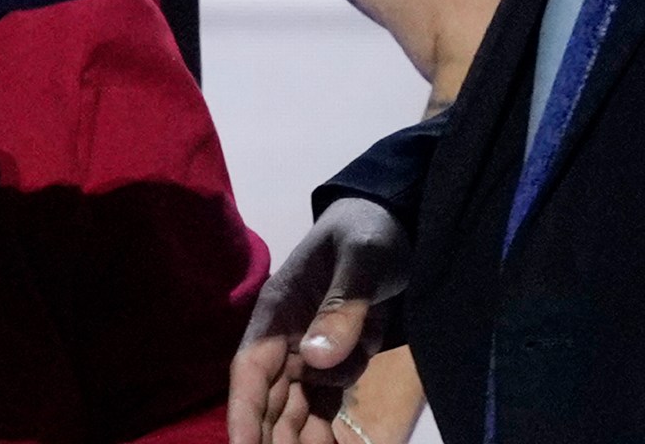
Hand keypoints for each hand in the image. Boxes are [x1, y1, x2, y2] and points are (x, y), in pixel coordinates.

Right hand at [229, 198, 410, 443]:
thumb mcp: (363, 260)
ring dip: (302, 441)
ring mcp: (310, 355)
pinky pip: (324, 407)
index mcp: (277, 311)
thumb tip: (317, 359)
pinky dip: (326, 433)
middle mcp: (286, 339)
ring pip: (297, 411)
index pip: (251, 369)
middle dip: (274, 439)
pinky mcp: (336, 364)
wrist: (400, 222)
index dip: (243, 412)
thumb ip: (344, 307)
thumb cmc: (370, 232)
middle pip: (271, 401)